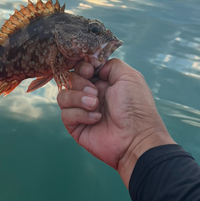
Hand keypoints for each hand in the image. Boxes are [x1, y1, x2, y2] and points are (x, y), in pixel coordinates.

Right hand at [57, 59, 174, 187]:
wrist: (136, 137)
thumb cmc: (136, 107)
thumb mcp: (130, 76)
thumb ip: (111, 64)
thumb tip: (95, 65)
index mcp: (103, 82)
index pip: (81, 68)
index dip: (82, 67)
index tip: (90, 71)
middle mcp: (90, 95)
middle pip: (69, 79)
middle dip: (81, 83)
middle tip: (96, 93)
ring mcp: (82, 111)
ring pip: (63, 96)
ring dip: (78, 98)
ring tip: (95, 105)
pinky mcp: (76, 127)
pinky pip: (65, 114)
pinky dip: (80, 114)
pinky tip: (96, 119)